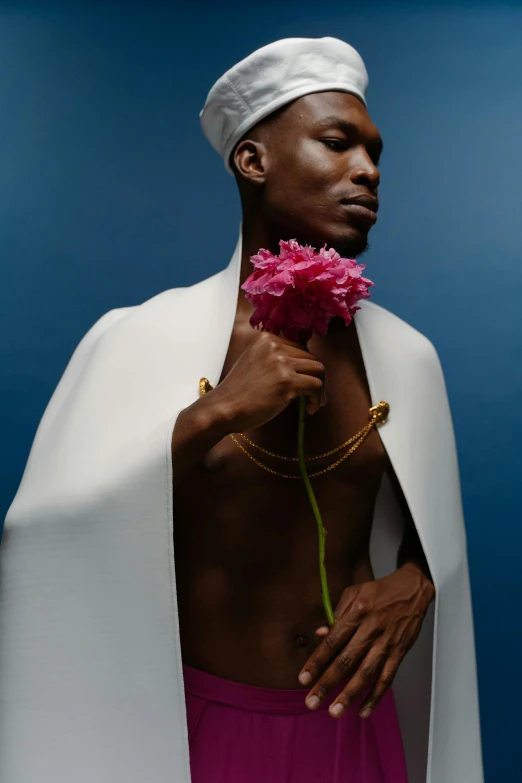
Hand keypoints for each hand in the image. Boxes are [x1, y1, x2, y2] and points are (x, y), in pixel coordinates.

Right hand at [200, 330, 325, 431]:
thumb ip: (275, 359)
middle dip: (315, 377)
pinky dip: (317, 398)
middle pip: (312, 357)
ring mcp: (281, 362)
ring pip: (318, 369)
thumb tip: (305, 366)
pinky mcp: (287, 380)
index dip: (305, 367)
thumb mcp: (254, 363)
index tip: (304, 382)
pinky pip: (316, 385)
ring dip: (320, 388)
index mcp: (266, 338)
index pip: (300, 347)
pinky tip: (309, 409)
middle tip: (312, 396)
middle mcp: (274, 345)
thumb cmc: (238, 392)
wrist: (223, 408)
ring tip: (313, 403)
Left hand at [298, 563, 434, 718]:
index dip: (316, 662)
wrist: (412, 590)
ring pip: (365, 674)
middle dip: (327, 684)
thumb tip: (319, 634)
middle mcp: (370, 630)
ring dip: (349, 695)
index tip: (303, 679)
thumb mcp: (354, 593)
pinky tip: (363, 711)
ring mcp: (386, 644)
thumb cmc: (379, 591)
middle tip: (311, 702)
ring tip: (334, 712)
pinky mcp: (399, 653)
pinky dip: (375, 697)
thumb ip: (337, 615)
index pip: (332, 642)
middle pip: (345, 662)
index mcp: (356, 613)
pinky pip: (386, 679)